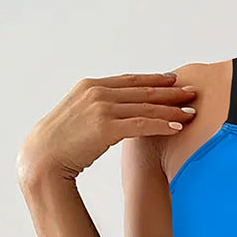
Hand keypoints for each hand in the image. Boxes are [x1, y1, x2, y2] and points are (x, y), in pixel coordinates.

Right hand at [16, 71, 197, 183]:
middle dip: (170, 91)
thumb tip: (113, 115)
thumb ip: (97, 109)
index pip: (130, 80)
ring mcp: (102, 108)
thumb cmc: (61, 143)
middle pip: (142, 90)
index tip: (173, 80)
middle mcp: (97, 92)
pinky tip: (178, 127)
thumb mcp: (79, 116)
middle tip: (192, 91)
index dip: (154, 79)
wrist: (44, 157)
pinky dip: (162, 125)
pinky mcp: (106, 127)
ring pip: (145, 107)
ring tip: (191, 111)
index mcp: (90, 86)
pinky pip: (142, 124)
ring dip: (171, 109)